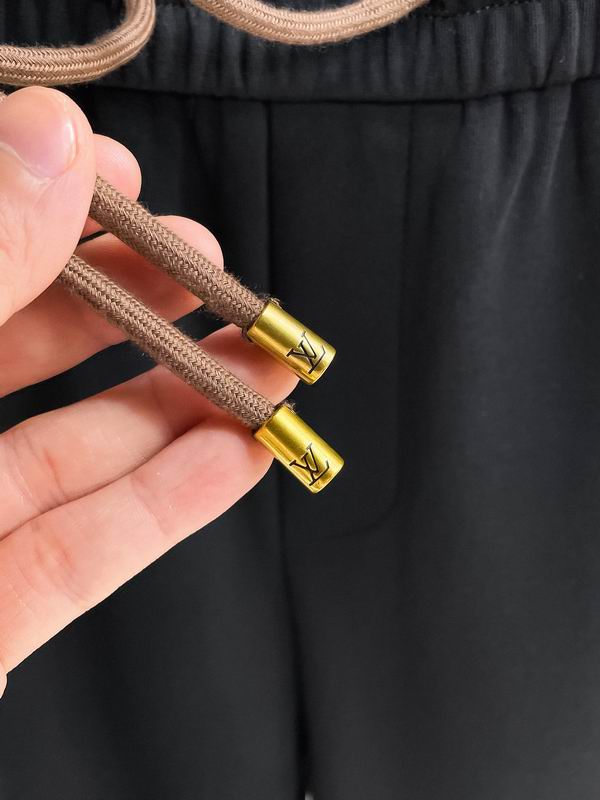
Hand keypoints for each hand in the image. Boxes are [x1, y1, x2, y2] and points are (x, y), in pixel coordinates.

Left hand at [0, 88, 295, 696]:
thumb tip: (45, 141)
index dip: (35, 202)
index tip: (113, 174)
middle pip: (20, 347)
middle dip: (133, 302)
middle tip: (211, 267)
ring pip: (69, 450)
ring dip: (178, 406)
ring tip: (259, 363)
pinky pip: (82, 551)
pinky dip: (166, 506)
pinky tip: (233, 457)